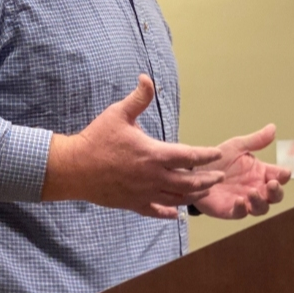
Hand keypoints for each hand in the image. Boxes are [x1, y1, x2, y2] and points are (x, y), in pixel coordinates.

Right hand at [42, 75, 224, 218]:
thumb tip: (147, 78)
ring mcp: (143, 193)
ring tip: (204, 193)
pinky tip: (176, 214)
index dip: (205, 155)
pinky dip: (168, 213)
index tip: (217, 154)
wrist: (74, 167)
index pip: (188, 156)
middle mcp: (152, 177)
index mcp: (152, 154)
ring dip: (193, 196)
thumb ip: (138, 98)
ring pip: (176, 199)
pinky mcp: (132, 203)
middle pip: (188, 182)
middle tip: (219, 177)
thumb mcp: (118, 113)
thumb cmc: (96, 139)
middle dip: (206, 180)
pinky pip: (155, 211)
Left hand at [193, 124, 291, 218]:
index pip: (280, 176)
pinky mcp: (230, 210)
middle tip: (272, 185)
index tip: (284, 173)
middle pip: (275, 196)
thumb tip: (273, 127)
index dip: (284, 176)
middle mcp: (256, 188)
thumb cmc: (219, 159)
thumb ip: (255, 140)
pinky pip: (240, 213)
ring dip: (260, 202)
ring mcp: (245, 200)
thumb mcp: (237, 146)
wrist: (195, 170)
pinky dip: (242, 209)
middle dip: (276, 192)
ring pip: (261, 208)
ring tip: (252, 192)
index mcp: (261, 172)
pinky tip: (239, 200)